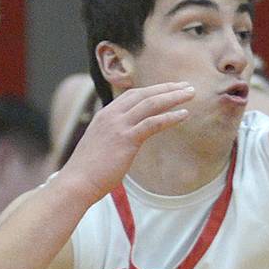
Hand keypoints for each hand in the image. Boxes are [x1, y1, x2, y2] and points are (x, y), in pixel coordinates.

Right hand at [59, 82, 193, 202]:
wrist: (77, 182)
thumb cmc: (88, 170)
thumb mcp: (100, 145)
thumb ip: (113, 137)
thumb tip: (126, 140)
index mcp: (105, 115)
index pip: (132, 95)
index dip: (153, 90)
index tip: (170, 88)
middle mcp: (112, 115)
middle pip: (144, 94)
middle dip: (167, 88)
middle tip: (187, 86)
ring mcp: (119, 126)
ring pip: (151, 104)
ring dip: (174, 97)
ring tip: (192, 94)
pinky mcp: (126, 139)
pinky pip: (153, 123)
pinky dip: (171, 117)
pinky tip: (185, 114)